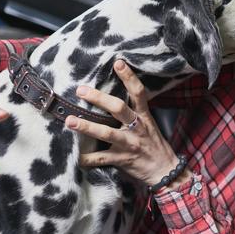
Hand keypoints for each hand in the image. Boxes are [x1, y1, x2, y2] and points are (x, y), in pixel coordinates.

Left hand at [65, 60, 191, 188]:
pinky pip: (102, 159)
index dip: (129, 77)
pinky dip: (87, 158)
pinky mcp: (123, 160)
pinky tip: (75, 157)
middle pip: (119, 109)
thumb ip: (134, 112)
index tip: (118, 63)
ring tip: (70, 120)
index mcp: (144, 117)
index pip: (139, 92)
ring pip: (107, 133)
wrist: (165, 170)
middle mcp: (137, 128)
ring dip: (87, 127)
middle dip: (99, 98)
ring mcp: (130, 144)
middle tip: (81, 90)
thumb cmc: (153, 145)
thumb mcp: (148, 124)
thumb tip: (111, 97)